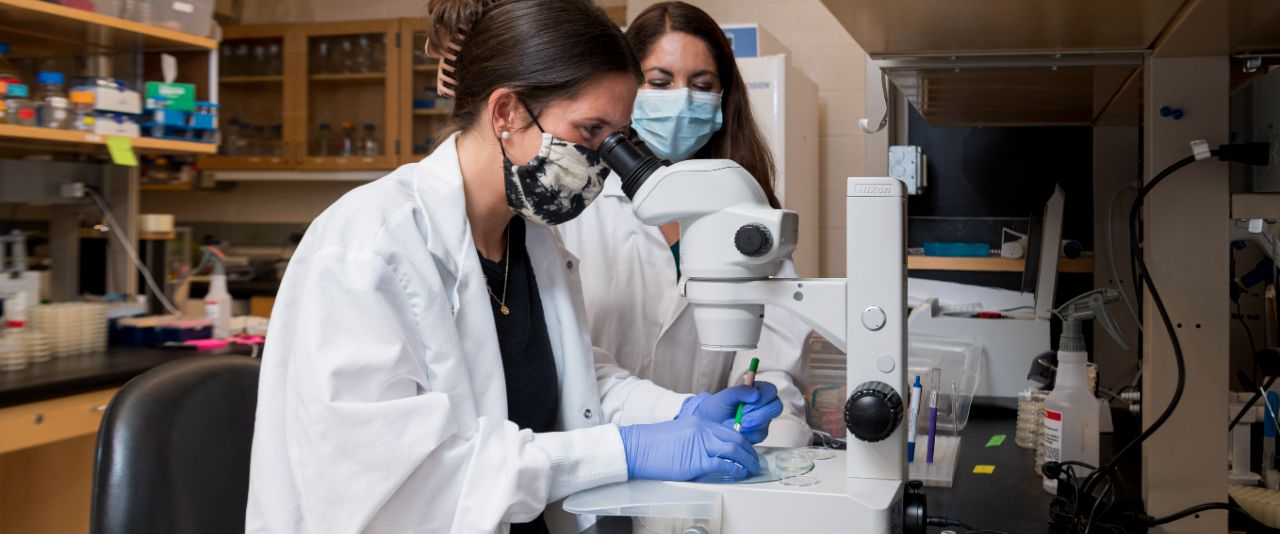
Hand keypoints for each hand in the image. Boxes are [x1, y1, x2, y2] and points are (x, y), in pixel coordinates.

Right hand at [618, 417, 761, 481]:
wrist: (638, 447)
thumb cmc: (655, 444)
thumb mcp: (682, 433)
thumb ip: (700, 439)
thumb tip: (715, 453)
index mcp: (701, 422)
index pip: (730, 430)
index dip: (744, 442)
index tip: (749, 451)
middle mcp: (703, 430)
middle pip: (736, 439)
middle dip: (750, 453)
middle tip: (755, 462)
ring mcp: (700, 444)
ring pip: (733, 450)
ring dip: (747, 461)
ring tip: (751, 469)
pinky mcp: (696, 460)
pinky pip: (722, 465)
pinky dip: (734, 470)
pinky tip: (738, 474)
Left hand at [677, 382, 783, 443]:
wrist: (708, 425)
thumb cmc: (717, 407)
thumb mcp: (725, 396)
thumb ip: (740, 391)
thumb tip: (756, 394)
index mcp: (757, 391)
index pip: (771, 390)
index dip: (765, 397)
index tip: (751, 402)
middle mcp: (763, 405)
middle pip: (776, 407)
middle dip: (760, 414)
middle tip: (743, 418)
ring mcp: (762, 420)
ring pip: (768, 422)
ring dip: (752, 424)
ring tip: (737, 425)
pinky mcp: (758, 433)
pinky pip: (760, 435)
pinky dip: (749, 434)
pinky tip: (738, 433)